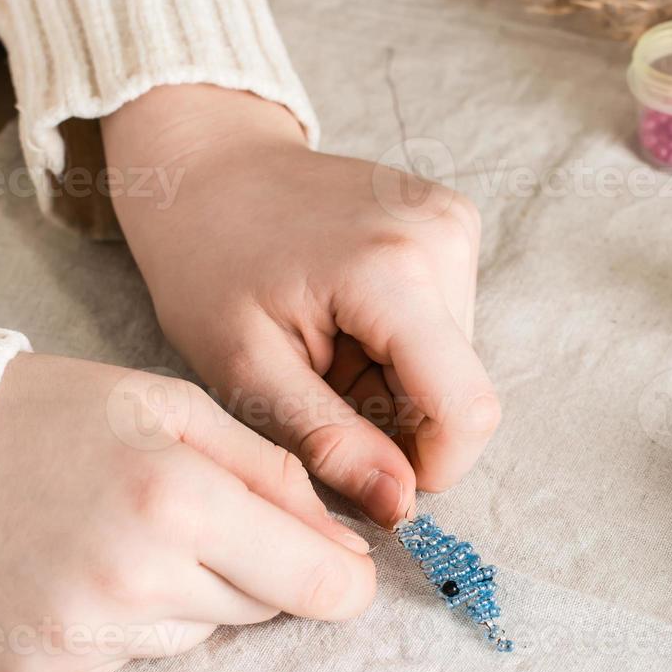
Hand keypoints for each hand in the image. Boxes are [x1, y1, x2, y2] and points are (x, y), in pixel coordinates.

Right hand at [0, 353, 374, 671]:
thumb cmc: (52, 418)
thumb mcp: (173, 408)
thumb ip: (274, 475)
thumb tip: (348, 552)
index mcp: (179, 500)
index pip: (314, 582)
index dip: (342, 581)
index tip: (344, 573)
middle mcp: (135, 580)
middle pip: (259, 607)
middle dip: (247, 566)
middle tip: (180, 513)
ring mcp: (83, 637)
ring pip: (196, 635)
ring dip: (181, 595)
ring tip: (113, 536)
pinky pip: (130, 660)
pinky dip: (121, 625)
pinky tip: (74, 572)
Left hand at [103, 85, 500, 526]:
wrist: (204, 165)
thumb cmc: (207, 262)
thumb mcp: (245, 368)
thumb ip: (328, 442)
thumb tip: (400, 507)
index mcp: (393, 271)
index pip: (467, 410)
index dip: (430, 466)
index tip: (369, 470)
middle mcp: (443, 236)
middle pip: (460, 389)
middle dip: (398, 418)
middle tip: (319, 388)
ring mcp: (453, 222)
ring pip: (456, 363)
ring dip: (396, 384)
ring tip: (325, 350)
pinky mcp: (452, 222)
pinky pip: (448, 326)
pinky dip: (398, 347)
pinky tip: (344, 322)